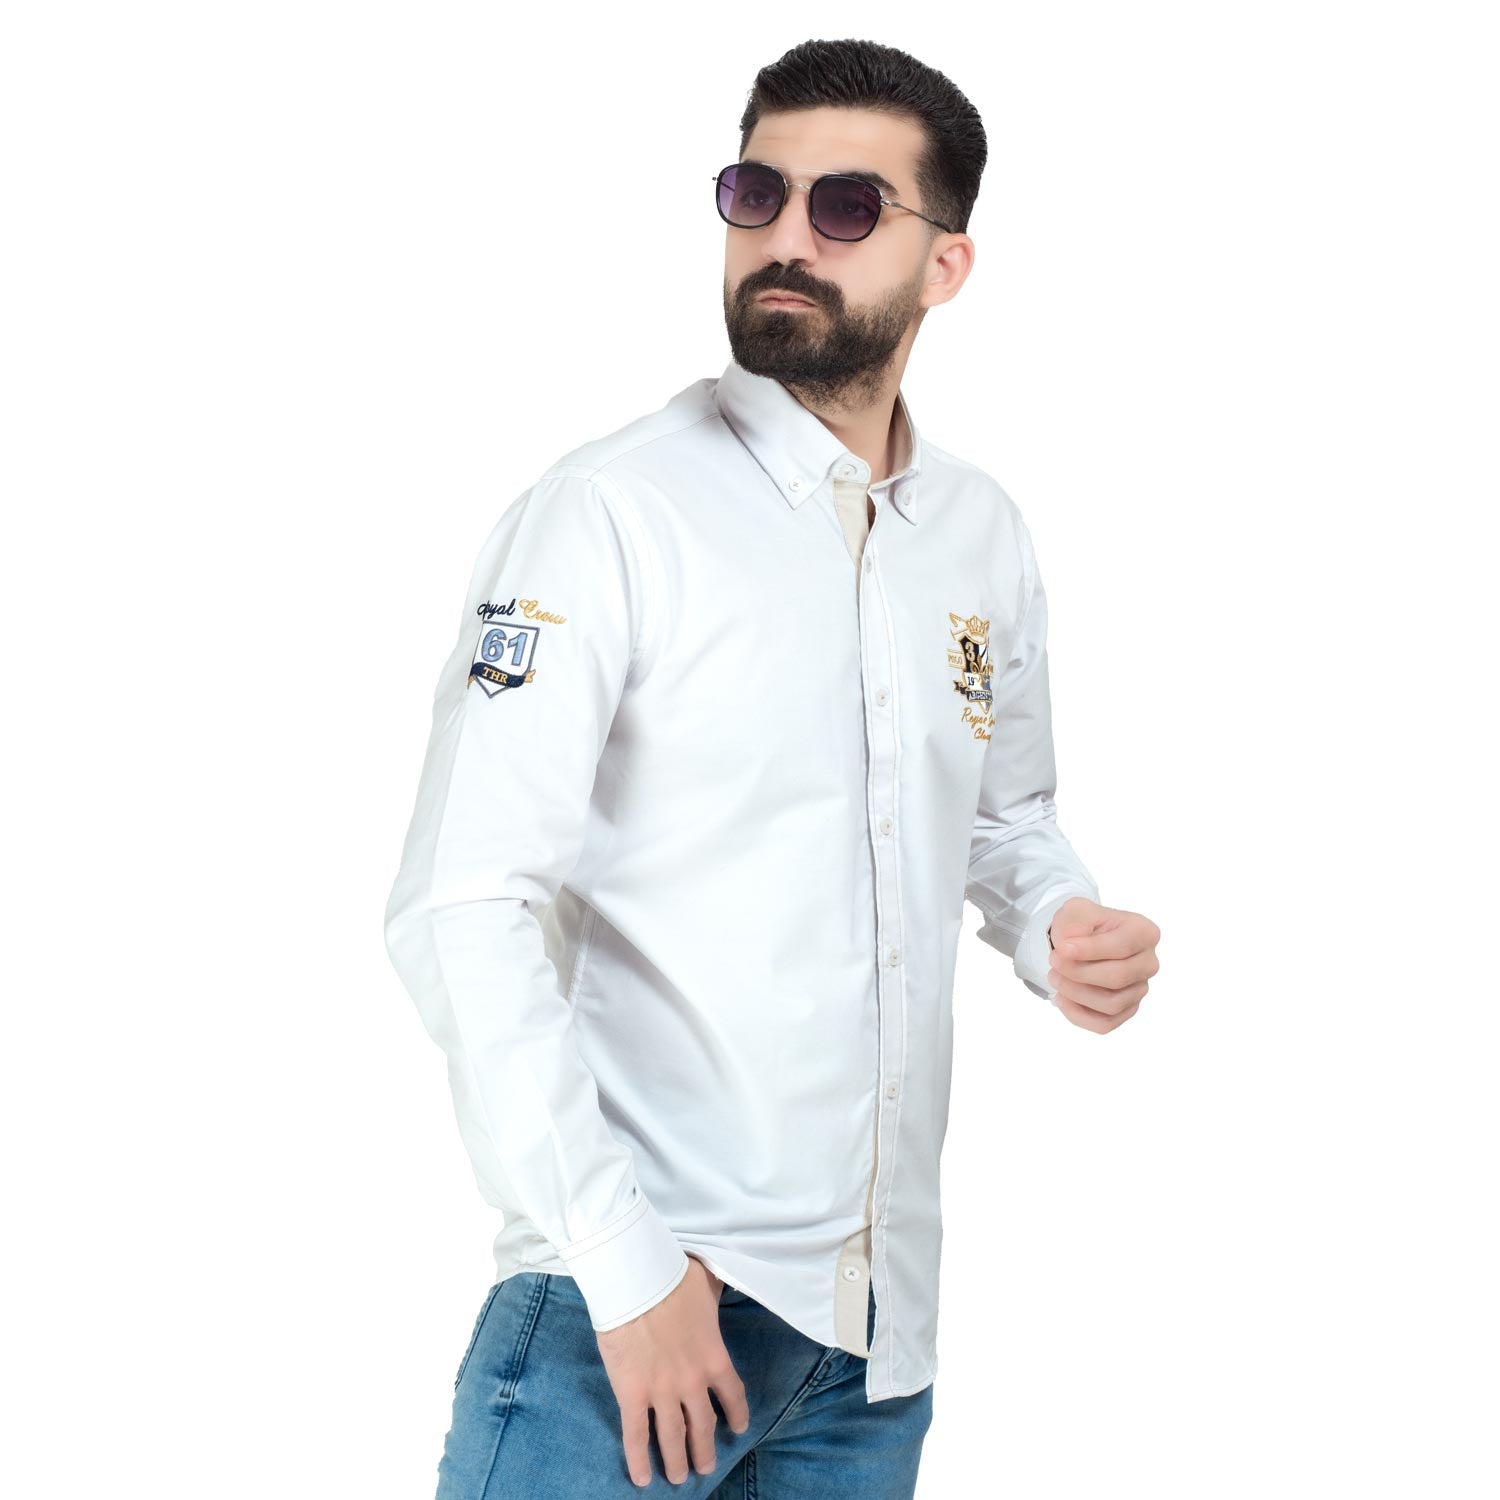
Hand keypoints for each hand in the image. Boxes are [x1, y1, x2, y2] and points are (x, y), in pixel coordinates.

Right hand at [595, 1252, 749, 1486]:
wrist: (636, 1281)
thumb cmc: (672, 1276)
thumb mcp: (708, 1282)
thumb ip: (717, 1291)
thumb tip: (722, 1278)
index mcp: (715, 1357)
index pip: (733, 1394)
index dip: (737, 1414)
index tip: (738, 1428)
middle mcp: (693, 1382)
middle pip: (704, 1426)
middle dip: (705, 1450)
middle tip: (705, 1466)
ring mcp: (662, 1392)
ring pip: (673, 1437)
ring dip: (676, 1461)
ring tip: (678, 1477)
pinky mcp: (632, 1394)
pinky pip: (636, 1435)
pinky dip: (639, 1459)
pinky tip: (642, 1478)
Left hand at [1046, 897, 1159, 1032]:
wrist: (1079, 942)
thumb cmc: (1083, 925)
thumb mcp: (1077, 910)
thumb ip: (1076, 920)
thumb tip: (1072, 941)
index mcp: (1144, 932)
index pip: (1120, 946)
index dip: (1089, 950)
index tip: (1061, 949)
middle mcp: (1148, 963)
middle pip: (1117, 977)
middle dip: (1078, 972)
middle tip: (1053, 962)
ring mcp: (1139, 989)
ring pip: (1111, 1003)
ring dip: (1076, 993)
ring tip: (1054, 977)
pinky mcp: (1126, 1010)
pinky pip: (1105, 1024)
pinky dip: (1079, 1014)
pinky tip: (1062, 998)